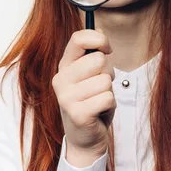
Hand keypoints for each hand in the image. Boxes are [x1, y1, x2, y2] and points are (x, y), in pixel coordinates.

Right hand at [52, 29, 115, 166]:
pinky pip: (108, 97)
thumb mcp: (90, 75)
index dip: (99, 39)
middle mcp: (61, 80)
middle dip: (108, 73)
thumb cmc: (91, 102)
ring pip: (105, 80)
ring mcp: (66, 97)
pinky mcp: (78, 114)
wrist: (84, 138)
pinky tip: (99, 112)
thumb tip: (100, 33)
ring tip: (98, 101)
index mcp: (64, 66)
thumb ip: (93, 53)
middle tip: (100, 87)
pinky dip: (110, 105)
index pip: (78, 38)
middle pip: (98, 60)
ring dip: (109, 92)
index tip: (107, 49)